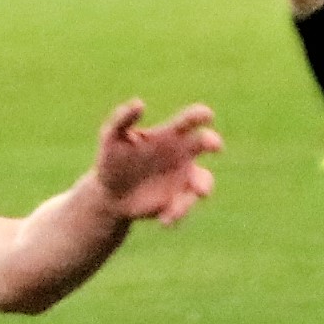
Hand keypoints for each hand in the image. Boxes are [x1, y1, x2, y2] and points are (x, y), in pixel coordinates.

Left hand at [89, 99, 221, 226]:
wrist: (109, 194)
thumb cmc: (112, 159)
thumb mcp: (111, 137)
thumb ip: (122, 119)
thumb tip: (139, 103)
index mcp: (171, 134)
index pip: (190, 120)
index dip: (200, 115)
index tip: (206, 115)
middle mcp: (183, 153)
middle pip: (205, 144)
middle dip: (213, 142)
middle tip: (214, 145)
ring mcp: (184, 177)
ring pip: (203, 180)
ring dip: (203, 186)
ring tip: (198, 192)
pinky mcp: (179, 200)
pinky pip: (185, 206)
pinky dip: (178, 213)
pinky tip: (164, 220)